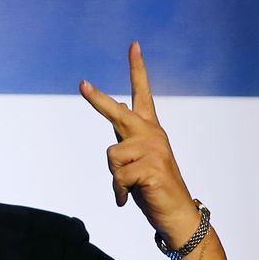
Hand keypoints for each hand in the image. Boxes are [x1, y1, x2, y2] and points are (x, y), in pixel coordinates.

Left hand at [80, 42, 197, 247]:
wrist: (176, 214)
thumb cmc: (152, 187)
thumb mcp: (135, 160)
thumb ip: (126, 139)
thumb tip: (121, 114)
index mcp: (149, 130)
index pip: (143, 93)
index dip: (138, 69)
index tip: (134, 46)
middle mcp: (152, 134)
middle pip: (118, 113)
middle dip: (98, 100)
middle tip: (82, 84)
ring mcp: (154, 149)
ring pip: (112, 156)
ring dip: (115, 177)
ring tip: (131, 186)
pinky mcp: (152, 167)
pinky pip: (118, 177)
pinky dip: (119, 191)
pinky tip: (129, 198)